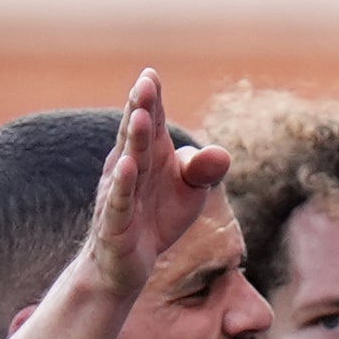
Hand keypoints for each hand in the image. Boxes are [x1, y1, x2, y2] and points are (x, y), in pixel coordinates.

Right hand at [77, 67, 231, 302]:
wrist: (128, 264)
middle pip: (135, 133)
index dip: (150, 98)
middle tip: (145, 83)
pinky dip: (123, 184)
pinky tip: (128, 166)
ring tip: (140, 115)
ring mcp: (119, 193)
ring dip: (133, 138)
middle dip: (140, 107)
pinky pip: (119, 201)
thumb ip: (205, 169)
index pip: (150, 120)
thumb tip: (223, 154)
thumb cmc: (158, 217)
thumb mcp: (190, 192)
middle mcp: (128, 167)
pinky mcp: (115, 224)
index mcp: (148, 154)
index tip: (151, 74)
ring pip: (127, 161)